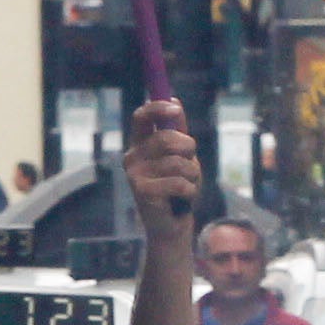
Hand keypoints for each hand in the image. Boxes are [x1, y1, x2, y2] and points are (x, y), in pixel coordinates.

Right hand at [123, 100, 201, 242]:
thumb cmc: (178, 187)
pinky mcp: (142, 192)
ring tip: (185, 186)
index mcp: (140, 144)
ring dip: (192, 175)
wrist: (172, 224)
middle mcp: (132, 156)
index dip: (157, 108)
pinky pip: (179, 183)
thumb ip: (178, 130)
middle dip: (189, 149)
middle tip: (190, 164)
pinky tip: (182, 199)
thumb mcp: (182, 155)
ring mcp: (134, 174)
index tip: (176, 109)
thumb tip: (174, 99)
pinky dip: (190, 191)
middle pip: (167, 138)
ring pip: (178, 163)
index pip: (142, 117)